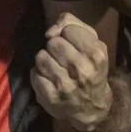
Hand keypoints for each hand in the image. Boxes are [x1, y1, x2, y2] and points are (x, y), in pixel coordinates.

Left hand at [31, 13, 112, 131]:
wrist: (92, 107)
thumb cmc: (90, 69)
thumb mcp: (92, 42)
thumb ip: (72, 23)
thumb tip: (51, 30)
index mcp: (96, 54)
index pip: (68, 30)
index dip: (68, 35)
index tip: (73, 46)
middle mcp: (82, 70)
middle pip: (53, 42)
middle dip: (55, 48)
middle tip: (64, 59)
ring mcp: (65, 85)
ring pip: (41, 56)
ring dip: (45, 61)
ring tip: (56, 69)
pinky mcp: (50, 97)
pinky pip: (34, 73)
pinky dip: (39, 75)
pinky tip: (50, 81)